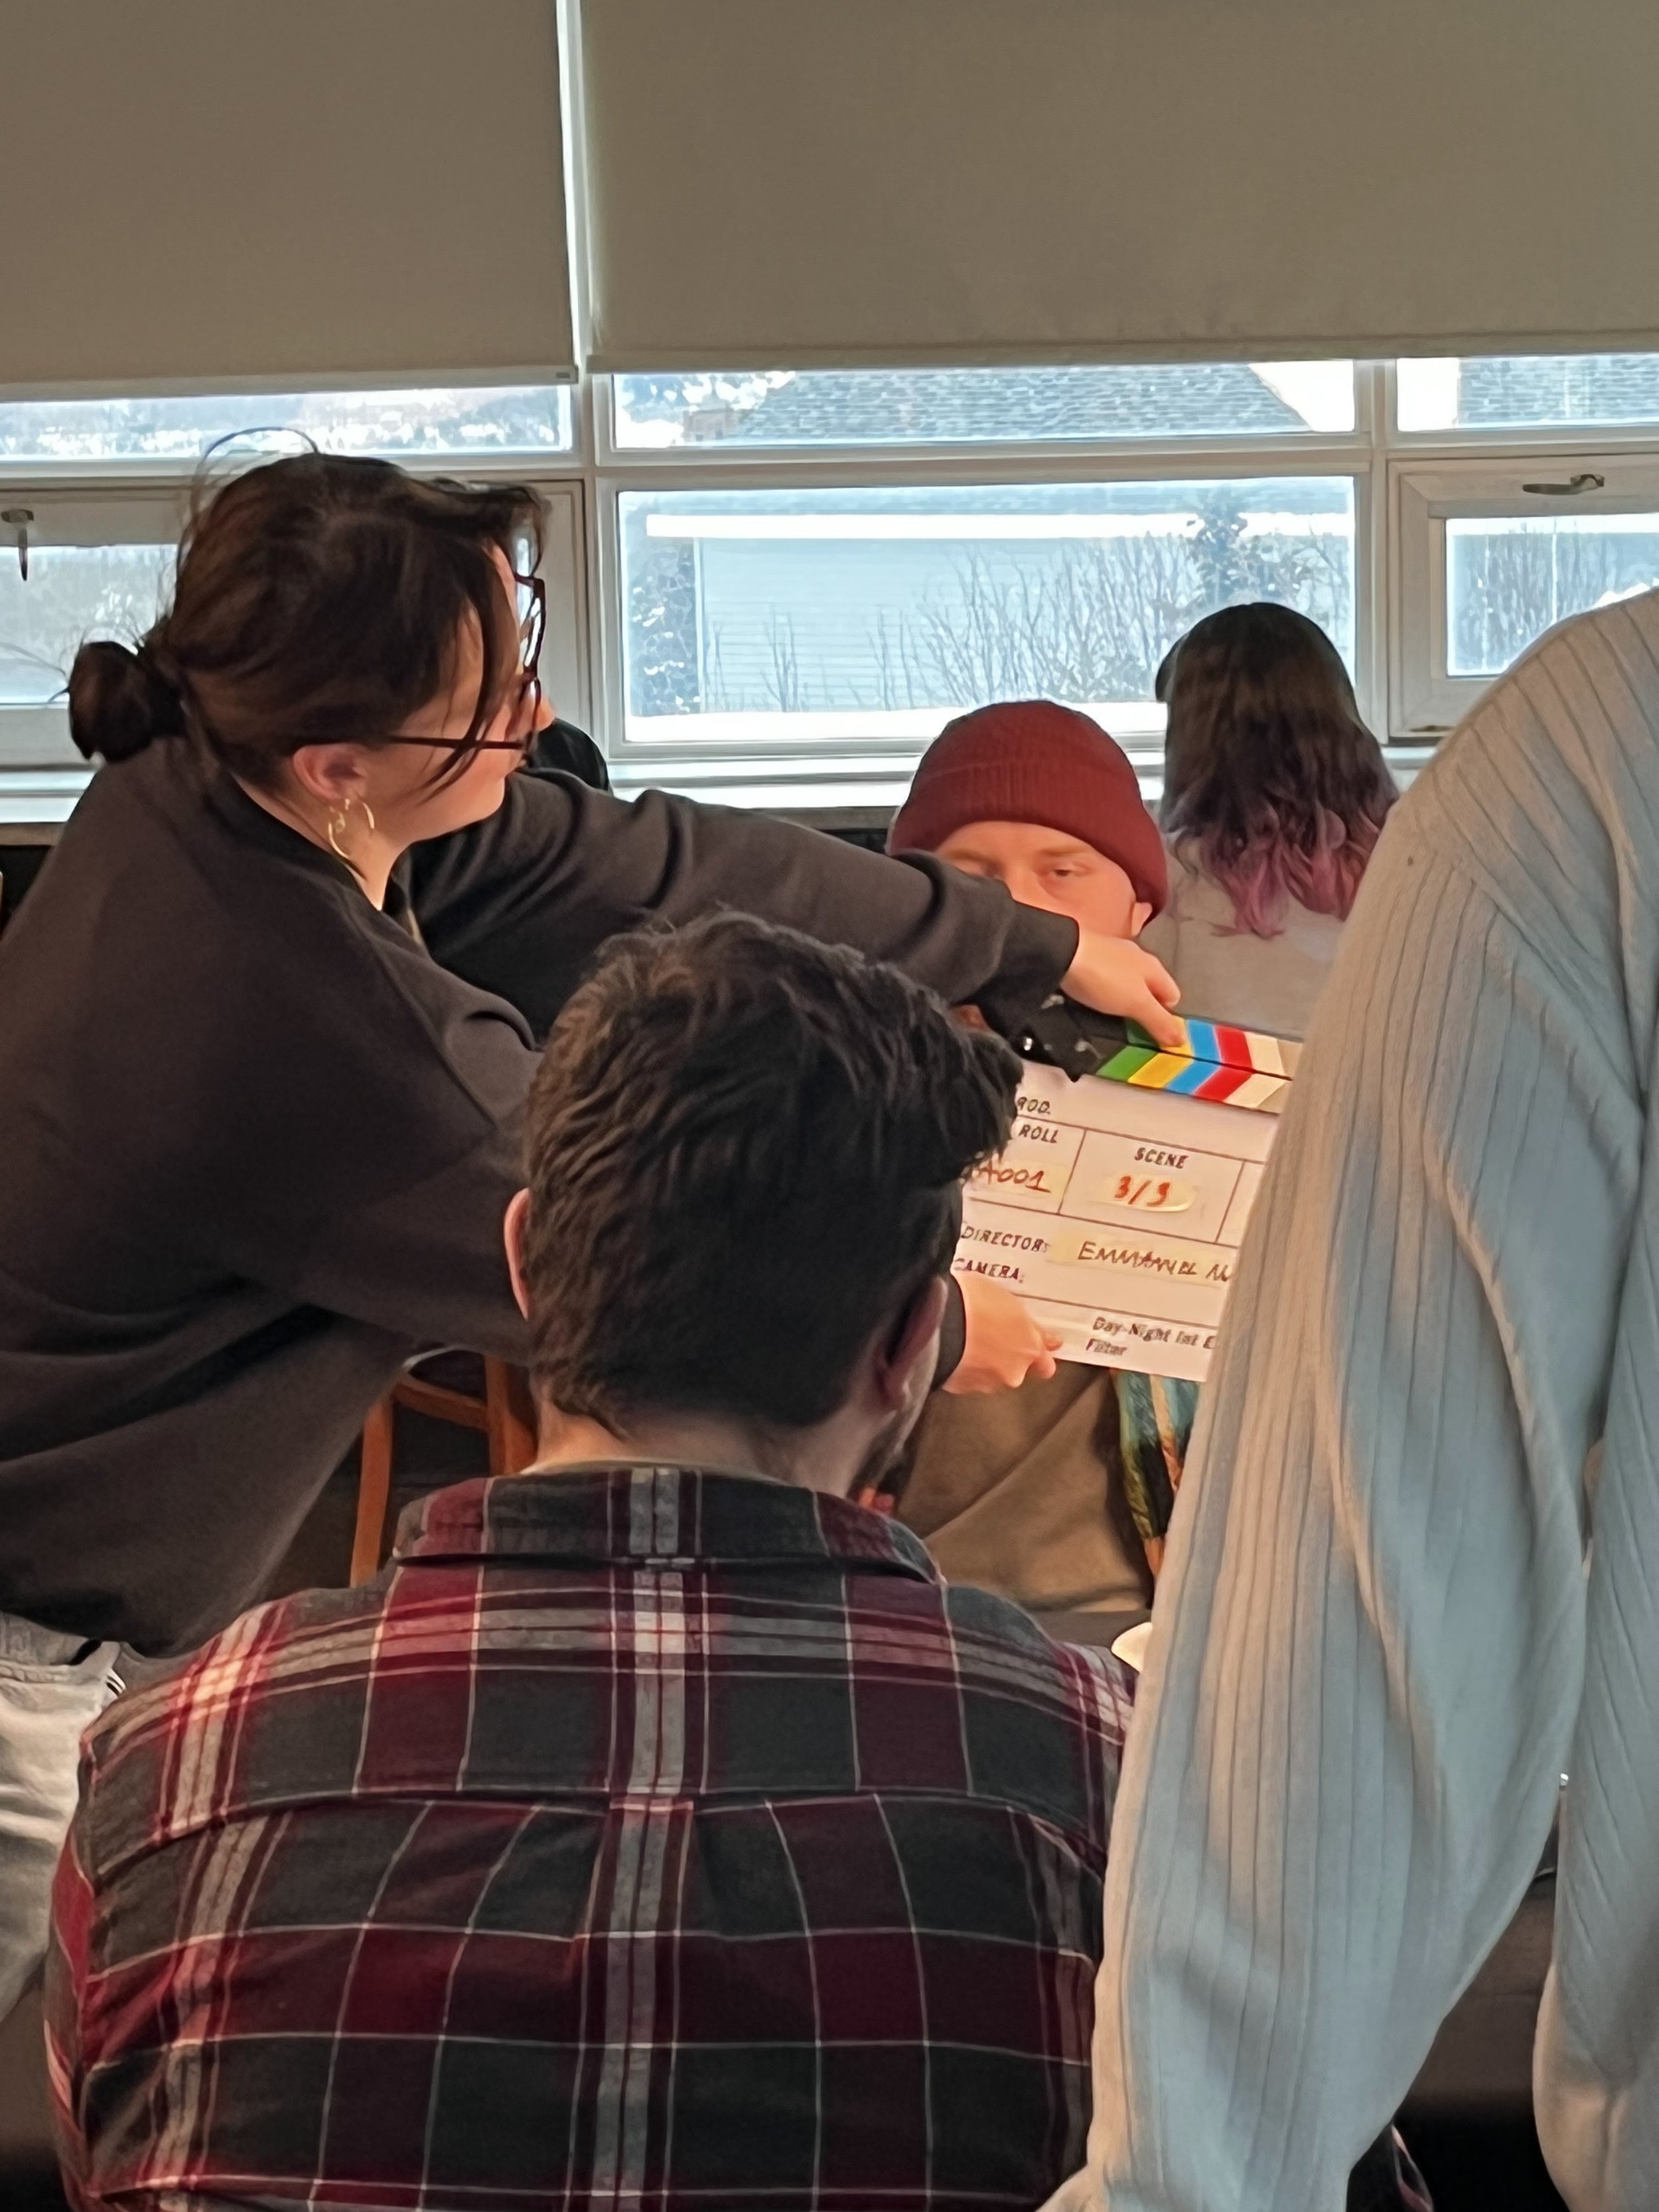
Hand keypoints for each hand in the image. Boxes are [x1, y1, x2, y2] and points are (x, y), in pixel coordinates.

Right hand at [946, 1274, 1062, 1393]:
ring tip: (965, 1342)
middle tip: (989, 1339)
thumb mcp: (1004, 1298)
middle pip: (1016, 1371)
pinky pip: (967, 1379)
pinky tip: (952, 1351)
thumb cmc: (972, 1301)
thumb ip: (1022, 1321)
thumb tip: (1037, 1333)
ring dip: (983, 1364)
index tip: (1030, 1345)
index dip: (1037, 1355)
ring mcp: (987, 1383)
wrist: (935, 1320)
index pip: (1045, 1364)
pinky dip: (963, 1369)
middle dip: (1006, 1360)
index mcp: (1030, 1346)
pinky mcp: (962, 1389)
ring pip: (991, 1377)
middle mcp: (1014, 1371)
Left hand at [1062, 931, 1182, 1048]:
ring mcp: (1115, 955)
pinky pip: (1108, 979)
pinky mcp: (1093, 957)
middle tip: (1128, 1027)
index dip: (1166, 1016)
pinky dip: (1105, 991)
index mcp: (1155, 967)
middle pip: (1151, 990)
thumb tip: (1183, 1040)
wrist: (1061, 952)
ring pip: (1129, 984)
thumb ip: (1159, 1021)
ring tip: (1108, 1015)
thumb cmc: (1105, 979)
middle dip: (1144, 1009)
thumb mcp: (1136, 1004)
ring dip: (1123, 1001)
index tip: (1150, 1032)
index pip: (1173, 996)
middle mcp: (1139, 958)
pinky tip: (1093, 998)